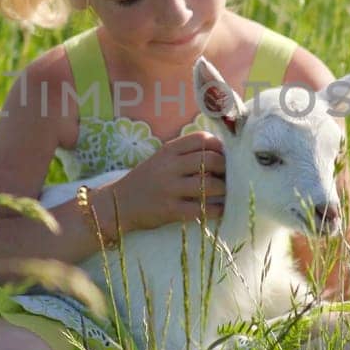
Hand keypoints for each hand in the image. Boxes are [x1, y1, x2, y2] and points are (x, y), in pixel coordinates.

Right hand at [100, 131, 225, 231]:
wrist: (117, 204)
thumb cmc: (146, 181)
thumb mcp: (161, 160)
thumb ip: (185, 155)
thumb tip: (223, 156)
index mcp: (168, 150)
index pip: (201, 139)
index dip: (219, 146)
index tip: (226, 157)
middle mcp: (169, 166)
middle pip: (210, 160)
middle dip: (226, 169)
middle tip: (232, 177)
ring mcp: (169, 189)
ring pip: (209, 184)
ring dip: (225, 189)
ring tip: (228, 193)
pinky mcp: (170, 210)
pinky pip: (201, 209)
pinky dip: (216, 210)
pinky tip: (221, 210)